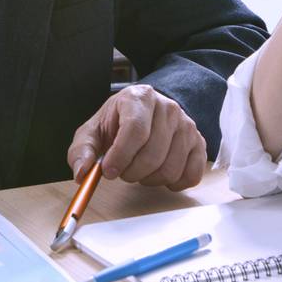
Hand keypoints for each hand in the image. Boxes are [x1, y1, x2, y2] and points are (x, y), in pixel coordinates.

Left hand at [66, 85, 206, 190]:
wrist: (143, 114)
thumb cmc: (116, 124)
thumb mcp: (92, 132)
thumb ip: (82, 151)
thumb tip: (82, 172)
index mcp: (140, 97)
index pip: (135, 129)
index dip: (121, 156)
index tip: (108, 171)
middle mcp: (168, 108)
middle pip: (153, 153)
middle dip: (132, 172)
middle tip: (122, 171)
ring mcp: (187, 125)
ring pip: (170, 168)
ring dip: (149, 179)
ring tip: (139, 169)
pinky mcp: (199, 143)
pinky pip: (192, 175)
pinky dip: (173, 183)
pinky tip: (159, 174)